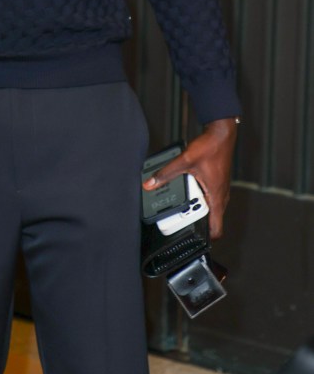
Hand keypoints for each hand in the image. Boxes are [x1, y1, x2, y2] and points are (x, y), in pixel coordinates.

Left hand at [141, 117, 237, 238]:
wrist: (221, 134)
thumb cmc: (210, 148)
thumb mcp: (185, 161)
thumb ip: (167, 173)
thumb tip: (151, 183)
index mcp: (217, 197)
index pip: (216, 229)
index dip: (206, 238)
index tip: (193, 239)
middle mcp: (221, 197)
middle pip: (209, 219)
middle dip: (193, 220)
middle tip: (178, 218)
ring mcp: (219, 190)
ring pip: (207, 207)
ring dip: (194, 207)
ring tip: (180, 203)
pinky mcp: (216, 183)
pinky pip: (207, 196)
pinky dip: (197, 196)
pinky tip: (186, 188)